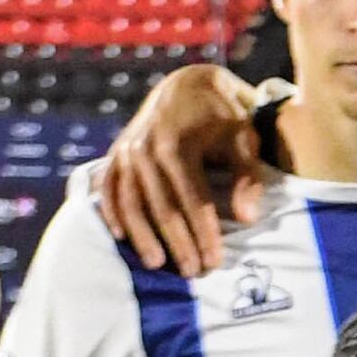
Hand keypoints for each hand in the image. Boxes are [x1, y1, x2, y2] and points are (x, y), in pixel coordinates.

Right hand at [97, 66, 272, 274]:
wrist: (189, 84)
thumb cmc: (224, 116)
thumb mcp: (244, 138)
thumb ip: (248, 177)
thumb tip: (246, 219)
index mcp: (178, 143)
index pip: (192, 200)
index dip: (204, 234)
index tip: (215, 262)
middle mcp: (146, 147)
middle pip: (161, 206)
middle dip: (177, 243)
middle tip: (192, 273)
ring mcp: (127, 150)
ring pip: (131, 202)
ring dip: (142, 236)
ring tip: (158, 264)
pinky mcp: (116, 153)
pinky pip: (108, 188)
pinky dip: (112, 213)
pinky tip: (120, 237)